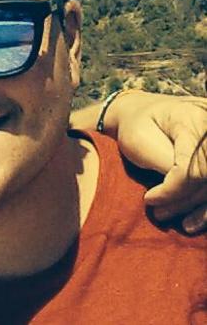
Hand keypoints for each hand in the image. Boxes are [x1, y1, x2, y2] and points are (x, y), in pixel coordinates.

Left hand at [106, 91, 206, 233]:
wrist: (140, 112)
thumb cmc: (135, 126)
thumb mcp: (140, 141)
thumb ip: (165, 163)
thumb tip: (183, 190)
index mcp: (192, 121)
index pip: (192, 168)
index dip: (173, 191)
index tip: (148, 199)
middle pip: (205, 178)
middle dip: (183, 201)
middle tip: (158, 214)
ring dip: (197, 208)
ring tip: (177, 223)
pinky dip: (206, 205)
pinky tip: (194, 221)